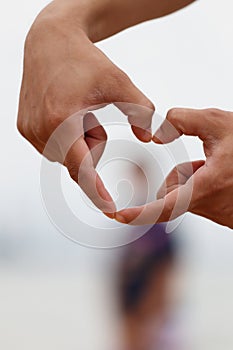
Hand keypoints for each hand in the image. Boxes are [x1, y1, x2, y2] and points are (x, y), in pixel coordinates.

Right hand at [17, 8, 153, 214]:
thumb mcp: (121, 83)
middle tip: (92, 116)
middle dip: (92, 146)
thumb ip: (142, 112)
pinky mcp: (24, 127)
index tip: (110, 210)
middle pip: (77, 161)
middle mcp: (40, 129)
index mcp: (62, 119)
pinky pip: (54, 148)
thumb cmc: (87, 62)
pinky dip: (66, 138)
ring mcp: (29, 130)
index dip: (97, 190)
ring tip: (78, 111)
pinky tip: (66, 112)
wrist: (51, 42)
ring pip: (66, 156)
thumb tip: (152, 139)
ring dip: (79, 142)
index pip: (81, 168)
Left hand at [116, 108, 232, 228]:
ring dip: (193, 177)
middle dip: (180, 175)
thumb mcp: (221, 123)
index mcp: (206, 187)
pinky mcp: (222, 213)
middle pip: (174, 192)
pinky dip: (203, 183)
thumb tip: (161, 125)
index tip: (118, 216)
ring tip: (218, 164)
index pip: (164, 207)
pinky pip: (199, 198)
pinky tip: (221, 172)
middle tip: (205, 161)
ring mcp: (217, 213)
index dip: (139, 213)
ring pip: (186, 194)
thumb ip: (186, 119)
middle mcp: (209, 205)